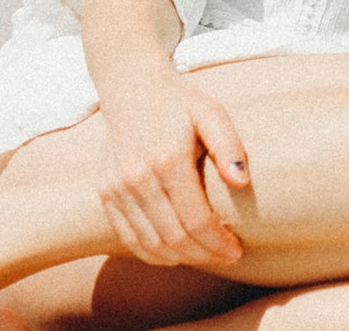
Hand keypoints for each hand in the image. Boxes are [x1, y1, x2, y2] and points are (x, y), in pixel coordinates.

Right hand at [96, 74, 250, 266]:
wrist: (132, 89)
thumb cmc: (179, 102)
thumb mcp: (211, 113)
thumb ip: (229, 146)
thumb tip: (242, 182)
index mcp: (167, 160)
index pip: (195, 219)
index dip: (217, 242)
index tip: (236, 250)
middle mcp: (137, 178)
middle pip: (173, 238)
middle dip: (203, 255)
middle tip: (226, 256)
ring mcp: (116, 188)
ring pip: (149, 244)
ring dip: (180, 258)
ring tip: (205, 255)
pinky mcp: (105, 194)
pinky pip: (127, 238)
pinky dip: (152, 253)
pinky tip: (175, 253)